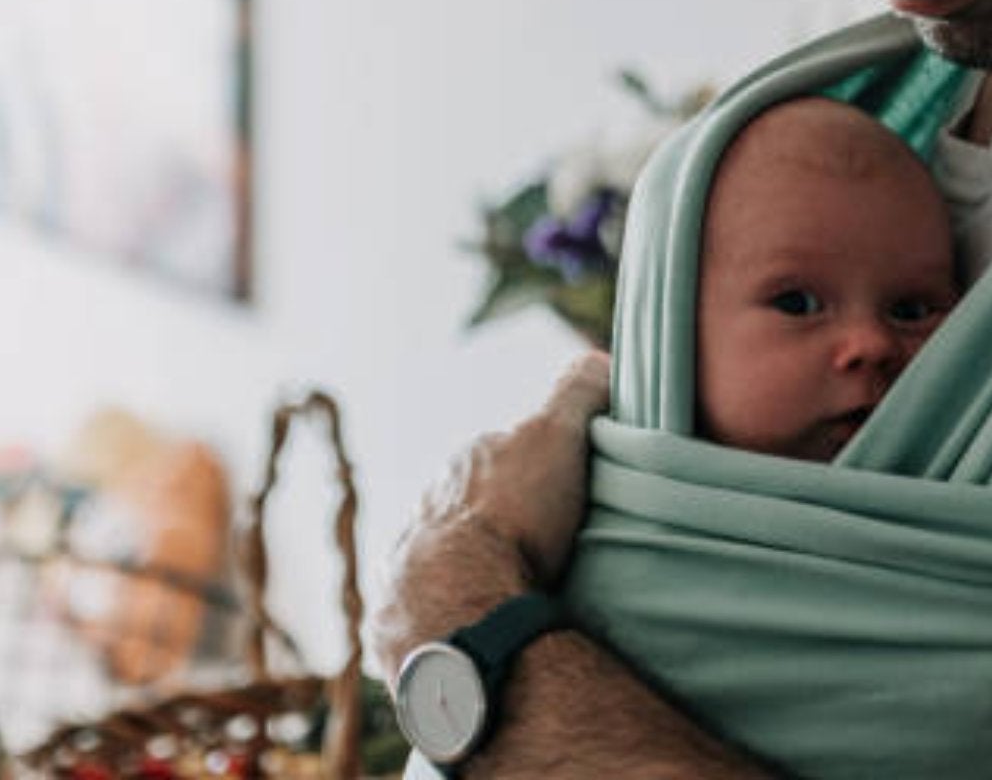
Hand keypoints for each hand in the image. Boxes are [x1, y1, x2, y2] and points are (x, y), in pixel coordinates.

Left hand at [371, 351, 610, 673]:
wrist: (458, 601)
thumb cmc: (512, 517)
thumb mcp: (556, 437)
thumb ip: (577, 393)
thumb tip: (598, 357)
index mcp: (461, 468)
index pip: (500, 459)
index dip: (535, 472)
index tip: (564, 495)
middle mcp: (423, 512)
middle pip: (470, 512)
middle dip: (498, 526)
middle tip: (543, 552)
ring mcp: (403, 571)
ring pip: (445, 565)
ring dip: (471, 576)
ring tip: (513, 600)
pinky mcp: (393, 627)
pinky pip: (425, 618)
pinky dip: (449, 620)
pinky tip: (477, 633)